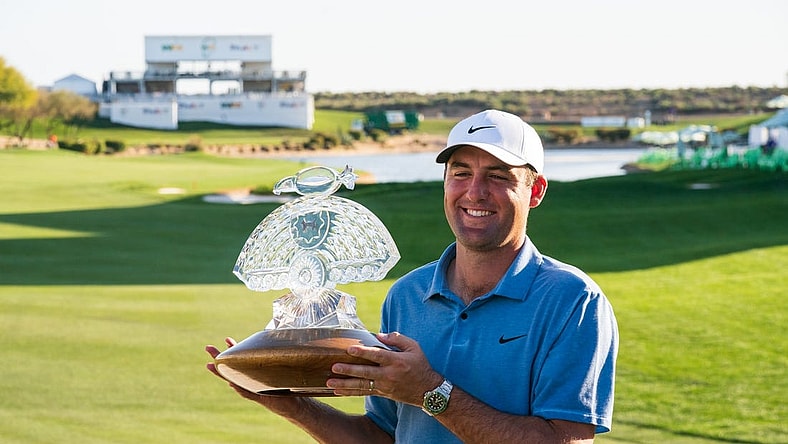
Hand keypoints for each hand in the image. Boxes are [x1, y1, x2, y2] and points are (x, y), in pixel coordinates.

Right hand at [205, 338, 298, 411]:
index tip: (227, 339)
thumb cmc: (287, 387)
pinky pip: (247, 393)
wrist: (292, 405)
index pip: (240, 360)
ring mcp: (252, 389)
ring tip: (210, 364)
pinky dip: (239, 388)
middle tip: (208, 348)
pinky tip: (231, 383)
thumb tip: (279, 345)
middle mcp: (249, 381)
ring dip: (222, 373)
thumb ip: (275, 363)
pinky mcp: (259, 398)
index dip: (233, 350)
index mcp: (252, 373)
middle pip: (230, 368)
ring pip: (234, 380)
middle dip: (219, 358)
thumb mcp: (278, 372)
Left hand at [327, 332, 442, 405]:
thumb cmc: (420, 365)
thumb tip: (379, 335)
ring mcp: (384, 386)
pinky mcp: (382, 394)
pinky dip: (350, 393)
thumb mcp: (414, 348)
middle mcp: (389, 375)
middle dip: (349, 370)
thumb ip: (397, 339)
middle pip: (366, 373)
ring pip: (362, 386)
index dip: (363, 352)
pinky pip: (364, 393)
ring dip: (345, 384)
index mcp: (396, 361)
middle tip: (334, 367)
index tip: (349, 349)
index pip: (377, 355)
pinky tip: (337, 392)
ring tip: (330, 383)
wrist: (428, 391)